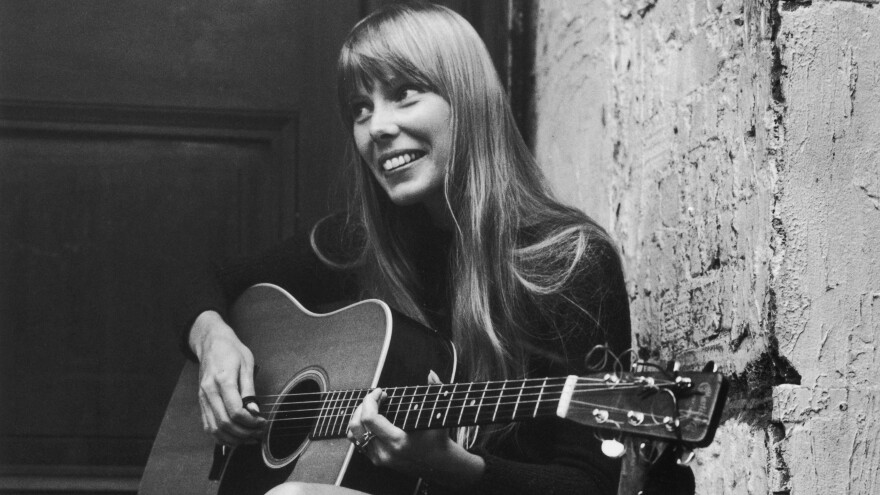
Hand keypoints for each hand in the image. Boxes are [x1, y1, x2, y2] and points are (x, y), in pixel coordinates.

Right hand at [190, 311, 265, 445]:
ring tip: (249, 438)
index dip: (250, 422)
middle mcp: (209, 391)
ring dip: (233, 438)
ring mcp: (202, 398)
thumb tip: (254, 411)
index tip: (262, 422)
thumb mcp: (247, 364)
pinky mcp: (201, 402)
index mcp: (222, 380)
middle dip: (244, 433)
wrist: (211, 342)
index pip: (235, 411)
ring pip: (214, 429)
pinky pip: (208, 425)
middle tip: (258, 433)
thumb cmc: (231, 350)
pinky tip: (234, 437)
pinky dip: (221, 436)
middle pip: (224, 423)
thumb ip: (250, 389)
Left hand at [346, 371, 484, 487]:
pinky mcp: (377, 461)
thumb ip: (437, 390)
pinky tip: (373, 418)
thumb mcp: (440, 415)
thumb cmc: (440, 439)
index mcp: (397, 441)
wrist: (440, 466)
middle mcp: (384, 452)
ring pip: (353, 434)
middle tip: (377, 397)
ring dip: (359, 416)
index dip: (370, 399)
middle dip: (363, 405)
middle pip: (357, 425)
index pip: (369, 418)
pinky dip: (361, 427)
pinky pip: (358, 442)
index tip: (381, 391)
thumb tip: (431, 373)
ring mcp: (379, 458)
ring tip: (373, 407)